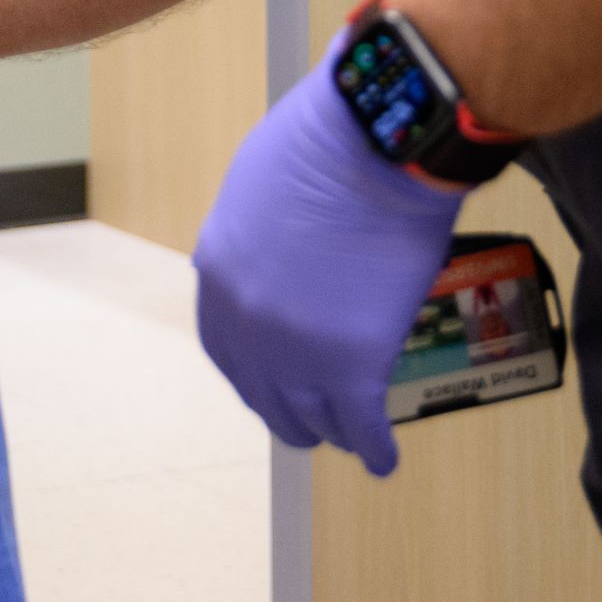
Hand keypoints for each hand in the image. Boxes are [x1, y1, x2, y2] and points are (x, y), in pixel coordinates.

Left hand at [193, 62, 463, 472]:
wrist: (373, 141)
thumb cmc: (327, 141)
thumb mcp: (260, 187)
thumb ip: (260, 238)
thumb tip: (285, 258)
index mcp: (218, 274)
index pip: (226, 347)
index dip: (253, 373)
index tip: (271, 386)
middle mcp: (246, 322)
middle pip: (263, 390)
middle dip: (287, 413)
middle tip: (310, 426)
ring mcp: (295, 348)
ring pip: (310, 415)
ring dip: (330, 433)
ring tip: (350, 441)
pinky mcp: (351, 363)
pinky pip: (359, 423)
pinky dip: (372, 447)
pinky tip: (383, 459)